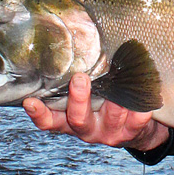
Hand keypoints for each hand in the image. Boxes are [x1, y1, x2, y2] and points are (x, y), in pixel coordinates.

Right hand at [22, 72, 168, 151]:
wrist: (138, 130)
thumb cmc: (107, 102)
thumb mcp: (90, 95)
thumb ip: (79, 80)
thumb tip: (76, 41)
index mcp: (72, 119)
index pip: (50, 120)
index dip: (39, 113)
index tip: (30, 101)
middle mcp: (87, 128)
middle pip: (77, 118)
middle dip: (79, 99)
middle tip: (80, 78)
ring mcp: (109, 133)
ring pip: (110, 117)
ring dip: (115, 101)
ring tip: (120, 83)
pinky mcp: (131, 133)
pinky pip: (136, 120)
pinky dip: (139, 109)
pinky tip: (143, 100)